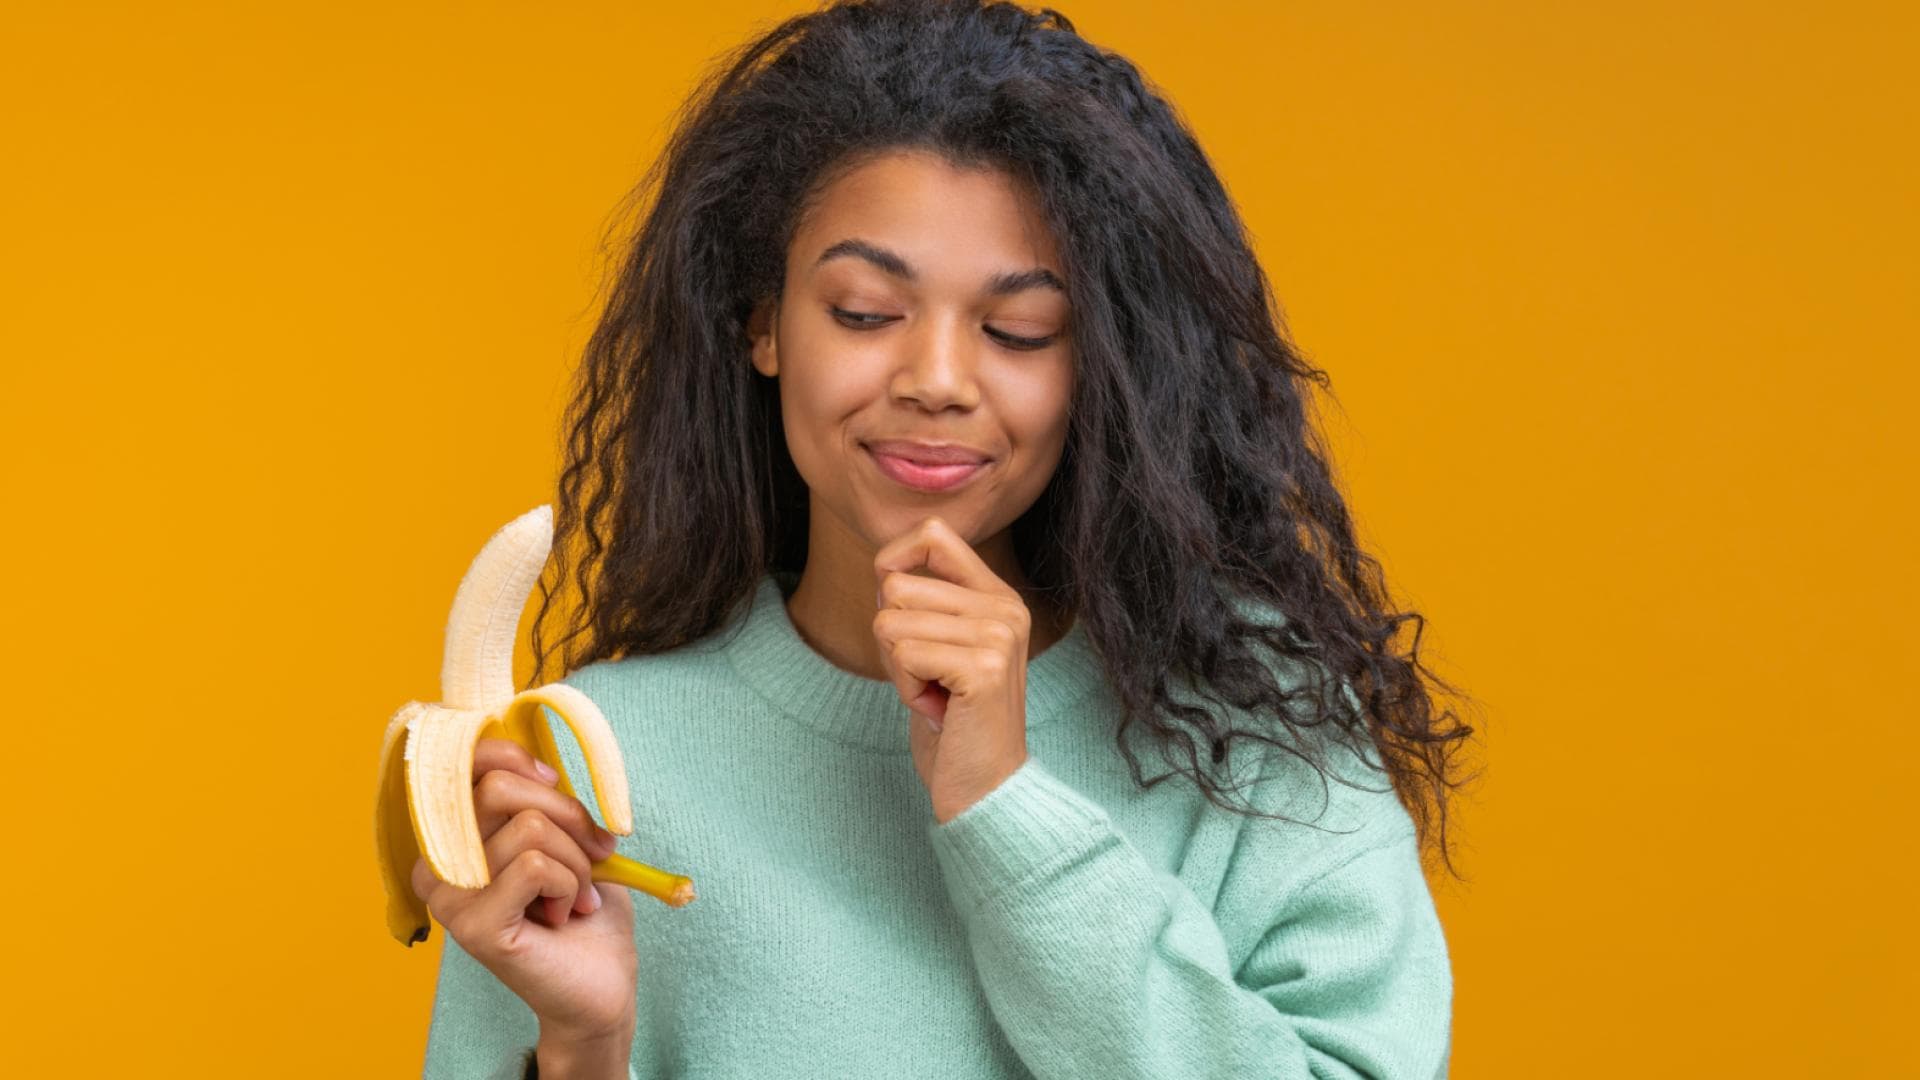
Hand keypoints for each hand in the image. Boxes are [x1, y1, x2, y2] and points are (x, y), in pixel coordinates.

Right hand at [410, 738, 638, 1044]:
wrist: (602, 982)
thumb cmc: (583, 906)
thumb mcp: (564, 836)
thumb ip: (537, 798)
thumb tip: (538, 762)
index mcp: (451, 838)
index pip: (462, 765)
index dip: (515, 759)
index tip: (554, 782)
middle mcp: (436, 866)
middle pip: (498, 789)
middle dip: (566, 813)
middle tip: (595, 852)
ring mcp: (450, 900)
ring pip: (528, 828)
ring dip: (576, 859)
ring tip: (579, 895)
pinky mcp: (474, 928)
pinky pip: (533, 866)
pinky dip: (570, 883)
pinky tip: (566, 913)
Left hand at [872, 516, 1033, 823]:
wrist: (985, 787)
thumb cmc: (952, 719)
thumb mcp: (939, 648)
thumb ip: (923, 604)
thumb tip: (884, 567)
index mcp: (998, 596)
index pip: (933, 533)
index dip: (894, 560)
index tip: (895, 607)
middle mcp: (1005, 608)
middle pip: (896, 586)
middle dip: (892, 639)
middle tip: (928, 678)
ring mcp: (999, 636)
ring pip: (891, 620)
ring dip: (898, 668)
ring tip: (935, 695)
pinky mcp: (984, 667)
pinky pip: (903, 653)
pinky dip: (906, 688)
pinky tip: (938, 710)